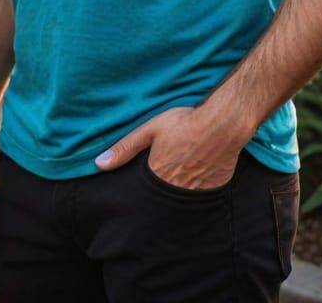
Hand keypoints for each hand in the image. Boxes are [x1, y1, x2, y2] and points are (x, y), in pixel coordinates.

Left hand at [93, 106, 244, 190]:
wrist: (221, 124)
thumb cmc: (184, 123)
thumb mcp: (150, 130)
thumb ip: (125, 148)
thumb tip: (99, 164)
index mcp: (157, 175)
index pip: (144, 191)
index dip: (144, 185)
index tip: (146, 179)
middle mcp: (175, 188)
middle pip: (163, 197)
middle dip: (161, 190)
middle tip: (165, 175)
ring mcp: (196, 191)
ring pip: (182, 198)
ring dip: (179, 190)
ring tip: (180, 175)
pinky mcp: (214, 189)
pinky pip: (202, 195)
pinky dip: (198, 188)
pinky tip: (198, 174)